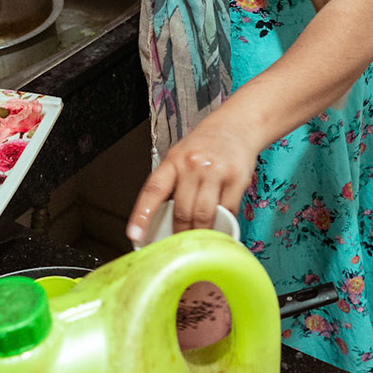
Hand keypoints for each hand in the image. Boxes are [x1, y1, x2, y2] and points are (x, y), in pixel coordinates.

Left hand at [127, 116, 261, 242]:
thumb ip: (173, 183)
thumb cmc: (206, 144)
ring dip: (201, 234)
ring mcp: (216, 172)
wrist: (237, 125)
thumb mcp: (180, 156)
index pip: (153, 191)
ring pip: (204, 215)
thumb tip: (161, 217)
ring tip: (200, 242)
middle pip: (182, 210)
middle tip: (179, 246)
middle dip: (180, 233)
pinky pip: (228, 211)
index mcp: (173, 161)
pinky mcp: (237, 179)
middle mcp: (193, 165)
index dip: (142, 215)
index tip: (135, 234)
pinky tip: (221, 228)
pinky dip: (224, 225)